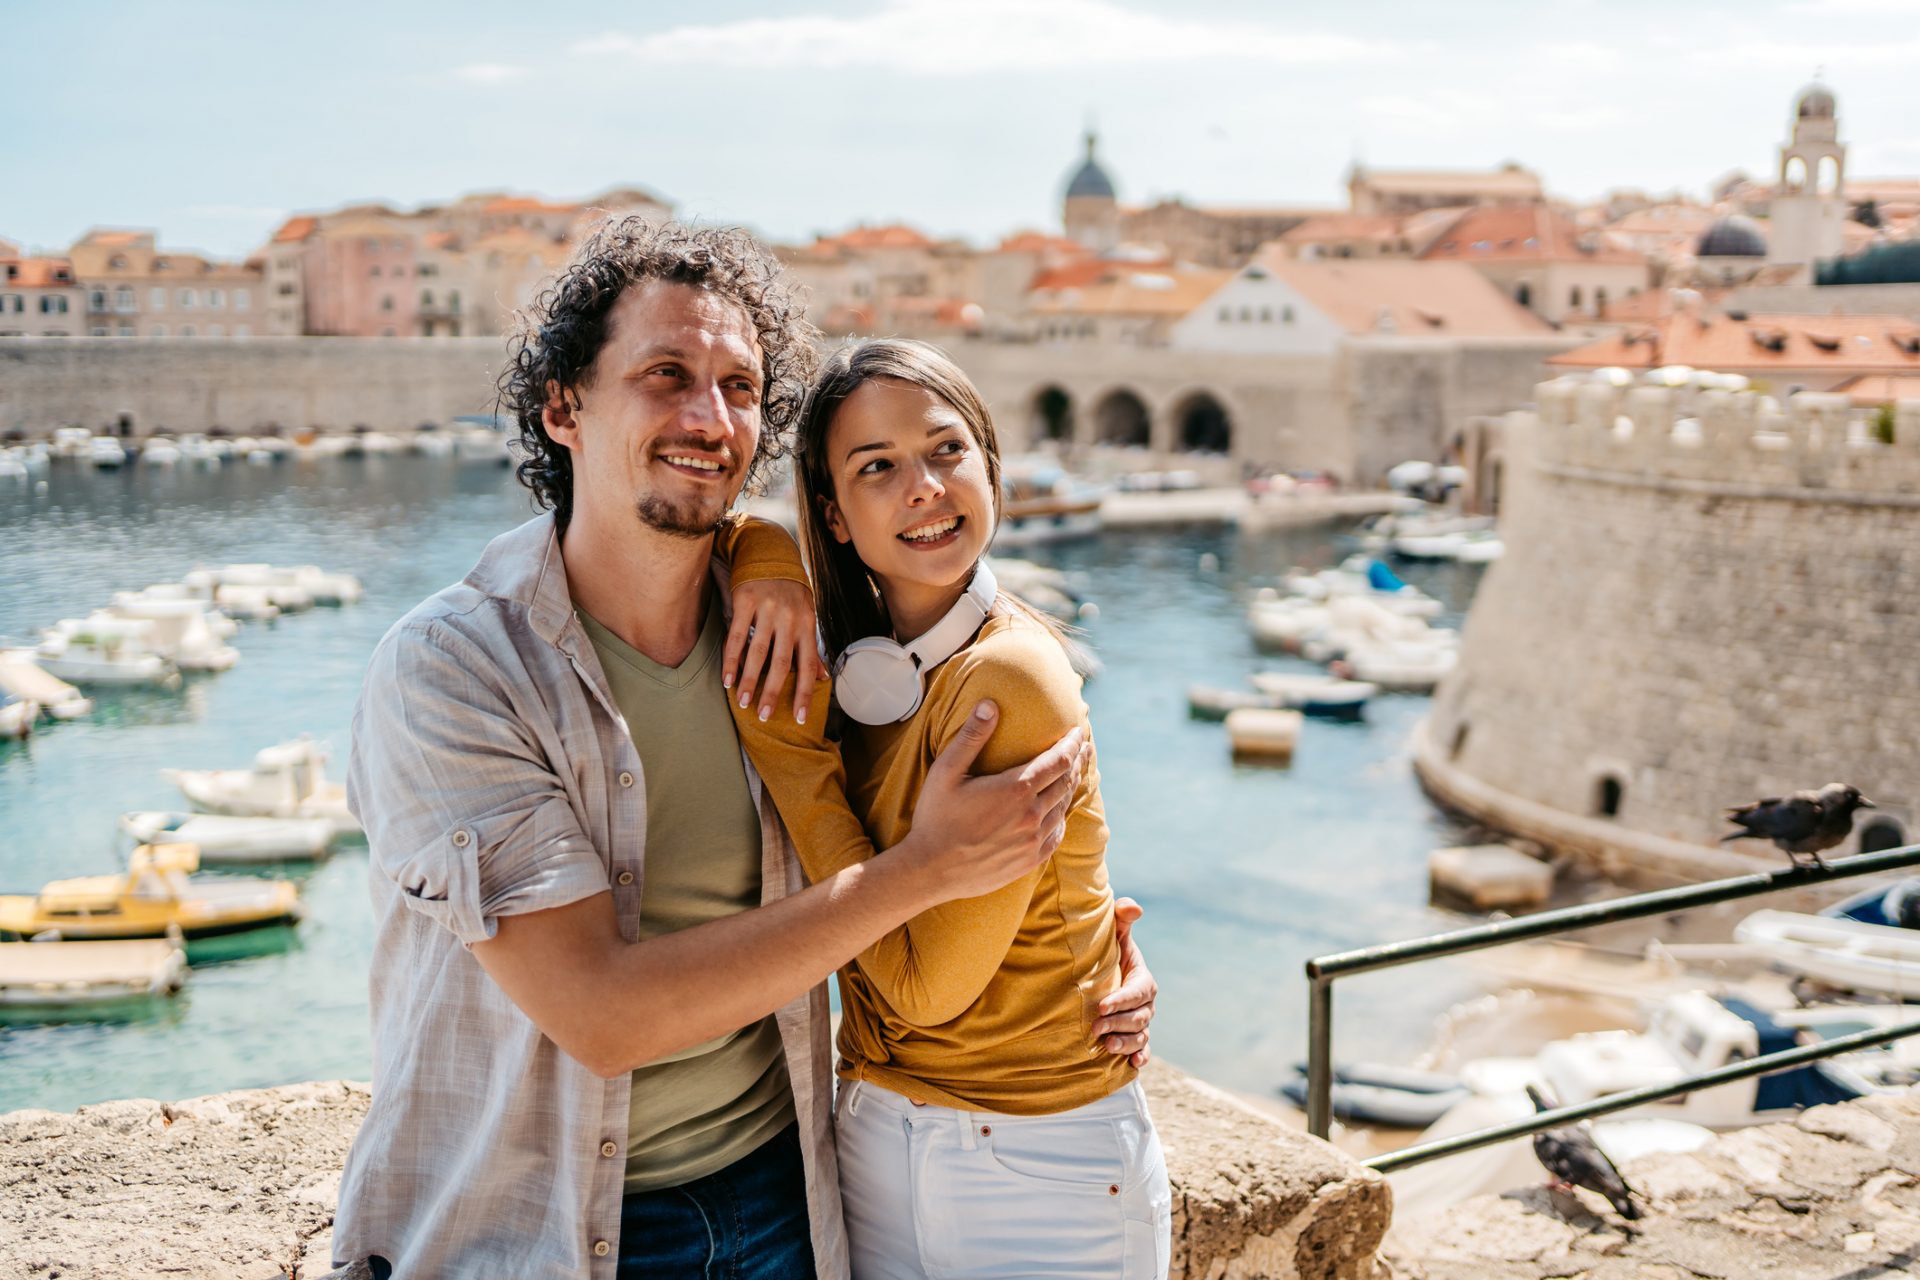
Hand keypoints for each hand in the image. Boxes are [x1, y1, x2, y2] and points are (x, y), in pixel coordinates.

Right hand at [725, 577, 821, 724]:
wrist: (770, 552)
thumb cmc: (791, 591)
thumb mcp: (806, 614)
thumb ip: (811, 647)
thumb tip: (823, 678)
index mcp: (806, 624)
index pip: (808, 664)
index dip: (803, 692)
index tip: (798, 717)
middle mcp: (789, 618)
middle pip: (781, 663)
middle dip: (773, 692)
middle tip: (764, 716)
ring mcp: (767, 609)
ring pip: (757, 653)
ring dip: (749, 681)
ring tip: (742, 702)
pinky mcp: (746, 601)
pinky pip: (736, 636)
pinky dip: (731, 660)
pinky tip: (727, 679)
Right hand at [900, 701, 1089, 901]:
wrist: (930, 870)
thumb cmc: (935, 817)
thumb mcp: (946, 772)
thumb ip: (971, 737)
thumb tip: (990, 704)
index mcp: (1015, 789)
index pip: (1059, 761)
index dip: (1072, 744)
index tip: (1079, 732)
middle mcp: (1031, 815)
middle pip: (1066, 781)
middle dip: (1077, 761)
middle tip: (1083, 747)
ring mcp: (1033, 841)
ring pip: (1063, 807)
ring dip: (1070, 786)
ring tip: (1074, 772)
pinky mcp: (1030, 860)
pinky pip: (1056, 834)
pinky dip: (1061, 816)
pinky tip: (1059, 809)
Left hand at [1094, 897, 1155, 1067]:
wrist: (1100, 979)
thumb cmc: (1107, 955)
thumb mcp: (1114, 937)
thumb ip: (1121, 920)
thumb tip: (1133, 906)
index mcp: (1143, 980)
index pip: (1137, 991)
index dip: (1122, 1000)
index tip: (1101, 1005)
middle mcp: (1146, 1005)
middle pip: (1138, 1017)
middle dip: (1118, 1023)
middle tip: (1095, 1027)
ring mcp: (1142, 1024)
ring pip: (1140, 1036)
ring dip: (1126, 1043)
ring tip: (1106, 1045)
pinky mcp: (1135, 1039)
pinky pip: (1143, 1050)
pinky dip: (1140, 1058)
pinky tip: (1132, 1064)